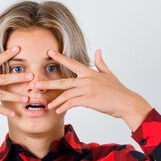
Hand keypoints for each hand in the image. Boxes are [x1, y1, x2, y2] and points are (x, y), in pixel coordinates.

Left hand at [36, 49, 151, 119]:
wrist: (125, 102)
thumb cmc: (118, 90)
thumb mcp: (108, 74)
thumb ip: (101, 63)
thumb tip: (98, 51)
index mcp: (89, 72)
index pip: (72, 63)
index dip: (60, 57)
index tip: (49, 52)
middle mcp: (86, 79)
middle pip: (63, 80)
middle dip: (48, 83)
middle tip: (35, 84)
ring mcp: (86, 89)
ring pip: (65, 94)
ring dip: (55, 100)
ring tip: (47, 104)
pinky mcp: (87, 99)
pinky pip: (71, 103)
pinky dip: (63, 107)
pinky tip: (58, 110)